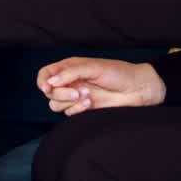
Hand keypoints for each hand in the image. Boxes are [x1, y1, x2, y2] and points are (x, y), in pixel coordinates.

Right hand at [37, 57, 166, 115]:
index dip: (42, 81)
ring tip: (86, 96)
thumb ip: (69, 73)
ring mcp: (76, 96)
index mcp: (69, 68)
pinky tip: (90, 103)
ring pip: (56, 104)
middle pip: (50, 92)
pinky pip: (69, 113)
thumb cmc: (119, 73)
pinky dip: (77, 109)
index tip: (47, 88)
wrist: (138, 89)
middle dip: (61, 93)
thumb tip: (49, 83)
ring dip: (69, 102)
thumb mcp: (93, 67)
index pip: (46, 74)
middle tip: (78, 91)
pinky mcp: (83, 109)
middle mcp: (70, 82)